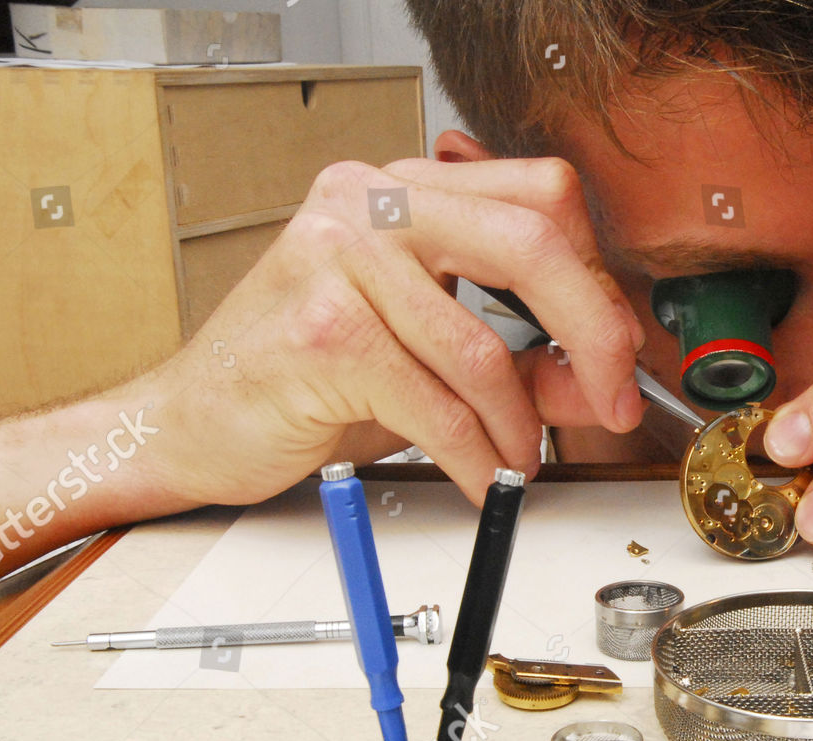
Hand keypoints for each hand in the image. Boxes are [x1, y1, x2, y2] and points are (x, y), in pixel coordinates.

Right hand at [143, 150, 644, 507]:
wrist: (195, 422)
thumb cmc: (308, 378)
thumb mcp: (429, 356)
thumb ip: (520, 356)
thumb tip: (600, 377)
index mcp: (405, 188)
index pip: (542, 198)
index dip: (596, 277)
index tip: (618, 346)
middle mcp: (369, 201)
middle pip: (533, 242)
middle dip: (594, 334)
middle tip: (615, 400)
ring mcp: (338, 258)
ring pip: (484, 349)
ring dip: (522, 426)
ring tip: (522, 460)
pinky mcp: (323, 332)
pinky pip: (439, 407)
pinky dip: (479, 459)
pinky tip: (485, 479)